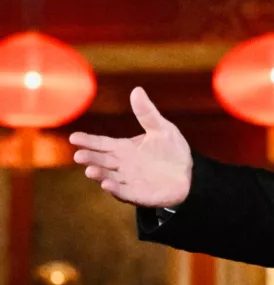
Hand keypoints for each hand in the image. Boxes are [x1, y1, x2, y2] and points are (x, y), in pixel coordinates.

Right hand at [69, 87, 192, 207]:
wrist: (189, 174)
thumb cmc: (172, 151)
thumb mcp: (162, 129)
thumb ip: (147, 113)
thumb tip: (137, 90)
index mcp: (125, 148)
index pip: (102, 144)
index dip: (88, 141)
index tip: (74, 137)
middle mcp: (122, 164)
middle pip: (102, 160)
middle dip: (90, 158)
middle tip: (79, 155)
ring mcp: (128, 180)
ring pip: (109, 177)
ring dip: (99, 174)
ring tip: (90, 170)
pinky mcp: (138, 194)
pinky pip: (124, 192)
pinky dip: (115, 189)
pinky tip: (107, 185)